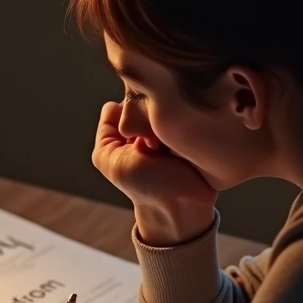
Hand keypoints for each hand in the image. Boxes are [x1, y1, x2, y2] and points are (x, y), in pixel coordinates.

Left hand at [91, 102, 217, 244]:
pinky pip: (190, 110)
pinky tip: (185, 127)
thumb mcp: (111, 162)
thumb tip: (112, 105)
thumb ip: (105, 135)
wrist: (181, 204)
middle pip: (149, 98)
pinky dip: (186, 115)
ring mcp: (176, 125)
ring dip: (169, 112)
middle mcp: (154, 125)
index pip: (128, 102)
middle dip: (150, 110)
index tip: (134, 126)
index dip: (130, 108)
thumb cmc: (144, 187)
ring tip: (168, 134)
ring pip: (170, 101)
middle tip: (153, 134)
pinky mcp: (197, 128)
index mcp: (133, 131)